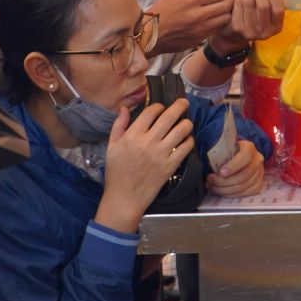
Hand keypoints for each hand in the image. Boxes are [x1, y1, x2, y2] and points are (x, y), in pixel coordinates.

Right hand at [97, 99, 194, 231]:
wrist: (124, 198)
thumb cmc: (116, 172)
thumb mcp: (111, 146)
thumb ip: (119, 126)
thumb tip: (125, 108)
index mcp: (132, 135)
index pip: (151, 112)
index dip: (159, 106)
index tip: (161, 107)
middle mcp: (148, 142)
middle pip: (169, 117)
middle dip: (179, 106)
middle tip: (184, 102)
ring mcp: (161, 154)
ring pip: (181, 130)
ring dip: (186, 123)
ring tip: (187, 123)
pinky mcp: (170, 166)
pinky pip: (185, 148)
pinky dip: (189, 141)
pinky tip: (187, 140)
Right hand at [150, 0, 233, 55]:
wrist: (152, 31)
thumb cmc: (165, 7)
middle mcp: (200, 14)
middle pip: (228, 5)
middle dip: (231, 0)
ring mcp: (201, 28)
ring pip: (226, 18)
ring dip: (227, 12)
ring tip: (223, 8)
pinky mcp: (201, 38)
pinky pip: (218, 28)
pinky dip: (219, 22)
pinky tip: (215, 18)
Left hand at [205, 138, 264, 197]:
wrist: (238, 157)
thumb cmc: (228, 152)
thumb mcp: (223, 148)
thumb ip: (218, 152)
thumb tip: (204, 159)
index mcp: (249, 148)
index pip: (244, 157)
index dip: (233, 166)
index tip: (220, 172)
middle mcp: (257, 160)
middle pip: (242, 176)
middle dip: (223, 181)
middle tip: (209, 180)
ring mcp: (259, 174)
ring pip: (242, 187)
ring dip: (223, 189)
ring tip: (211, 186)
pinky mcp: (257, 185)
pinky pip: (244, 194)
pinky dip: (229, 194)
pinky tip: (220, 190)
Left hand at [213, 0, 283, 50]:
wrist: (236, 35)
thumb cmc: (255, 18)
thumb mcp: (267, 14)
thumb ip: (270, 0)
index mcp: (277, 26)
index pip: (278, 9)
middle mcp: (265, 31)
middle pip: (263, 5)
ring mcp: (251, 31)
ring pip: (249, 4)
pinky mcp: (238, 28)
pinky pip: (238, 7)